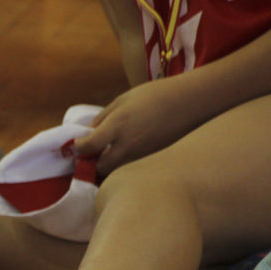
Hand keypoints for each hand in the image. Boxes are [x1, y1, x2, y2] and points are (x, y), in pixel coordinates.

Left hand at [74, 74, 204, 176]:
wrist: (191, 102)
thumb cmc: (155, 95)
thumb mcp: (123, 99)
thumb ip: (103, 118)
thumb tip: (88, 134)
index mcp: (118, 125)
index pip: (89, 146)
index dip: (79, 147)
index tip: (78, 143)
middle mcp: (128, 145)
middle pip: (100, 168)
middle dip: (91, 165)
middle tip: (90, 156)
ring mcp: (142, 156)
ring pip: (116, 173)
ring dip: (108, 169)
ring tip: (108, 157)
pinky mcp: (154, 162)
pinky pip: (133, 171)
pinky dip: (125, 168)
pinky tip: (127, 157)